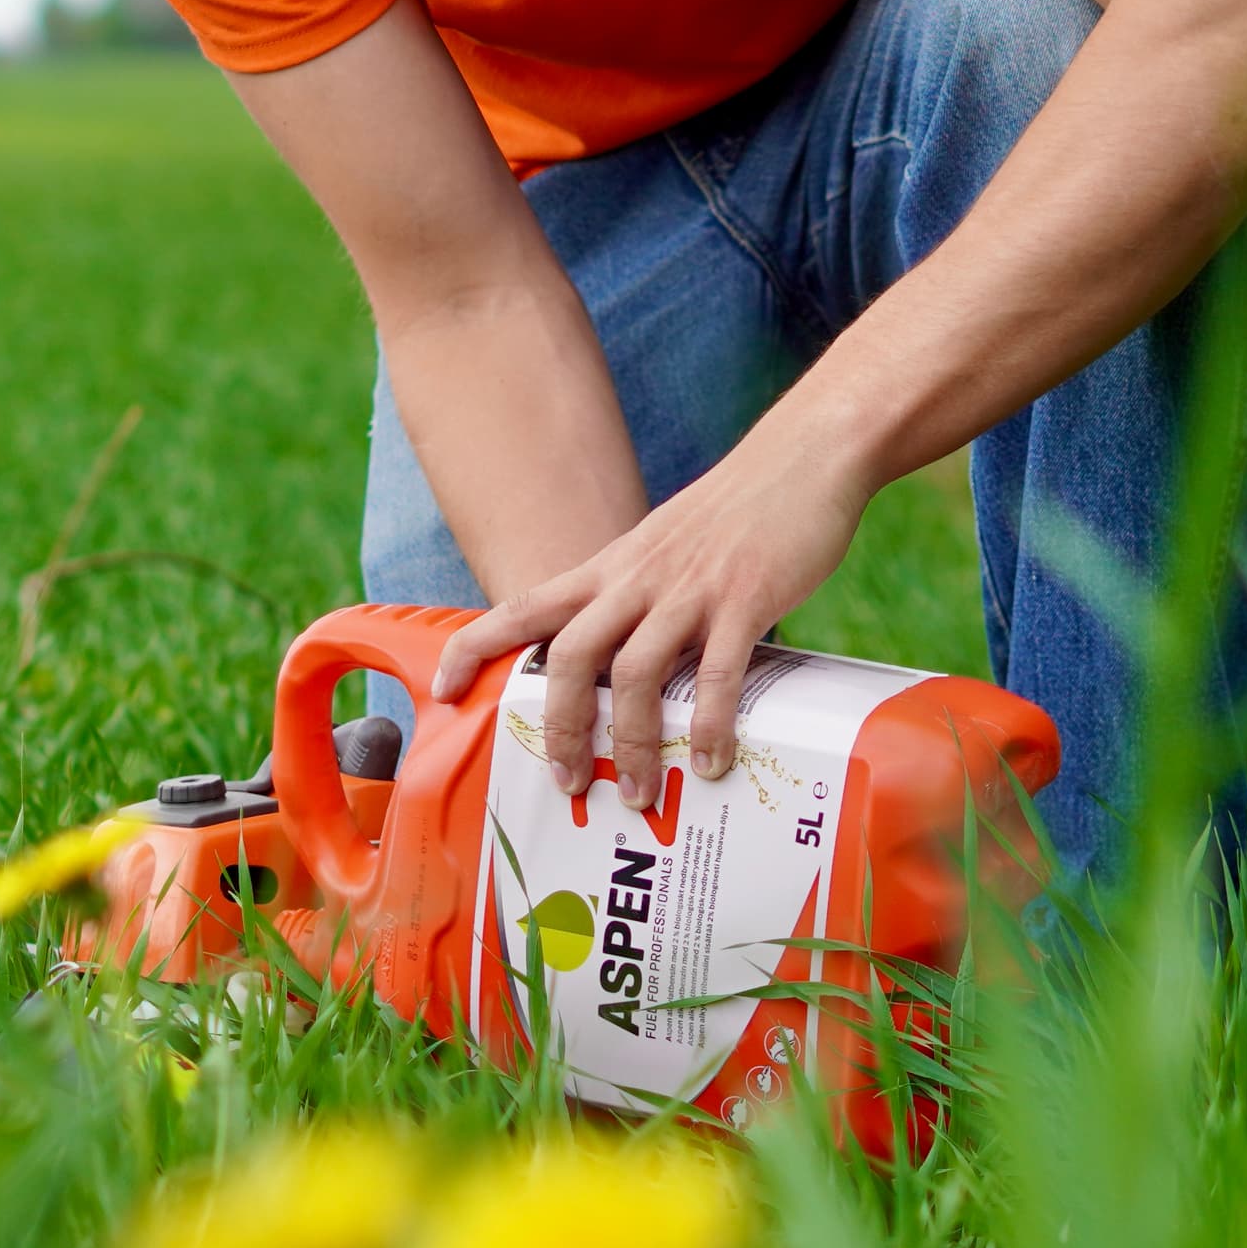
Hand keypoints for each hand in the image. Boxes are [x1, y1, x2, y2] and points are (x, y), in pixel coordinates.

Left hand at [429, 449, 879, 805]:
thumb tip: (627, 668)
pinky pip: (719, 672)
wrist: (802, 455)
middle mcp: (637, 578)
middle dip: (561, 726)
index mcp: (611, 567)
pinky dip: (709, 724)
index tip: (444, 691)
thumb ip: (636, 596)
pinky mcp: (746, 598)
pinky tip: (711, 762)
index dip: (475, 647)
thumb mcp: (663, 547)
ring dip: (632, 741)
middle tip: (563, 780)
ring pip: (635, 673)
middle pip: (570, 656)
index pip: (523, 607)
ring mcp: (689, 589)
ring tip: (637, 792)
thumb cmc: (734, 512)